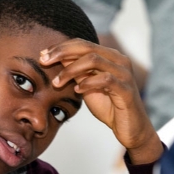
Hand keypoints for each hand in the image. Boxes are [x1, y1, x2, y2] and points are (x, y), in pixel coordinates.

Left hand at [40, 39, 162, 163]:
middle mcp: (119, 61)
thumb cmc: (109, 106)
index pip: (82, 44)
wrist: (129, 129)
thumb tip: (57, 57)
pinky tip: (77, 90)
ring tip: (57, 82)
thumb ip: (76, 72)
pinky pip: (105, 80)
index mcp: (110, 56)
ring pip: (94, 60)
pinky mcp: (127, 90)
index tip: (43, 55)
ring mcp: (124, 74)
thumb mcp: (87, 86)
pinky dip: (88, 83)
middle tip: (44, 61)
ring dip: (71, 70)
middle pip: (87, 47)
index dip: (61, 47)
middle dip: (62, 52)